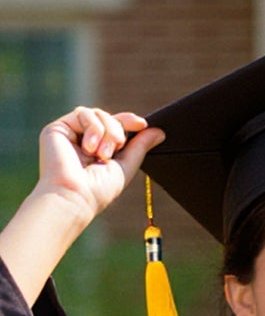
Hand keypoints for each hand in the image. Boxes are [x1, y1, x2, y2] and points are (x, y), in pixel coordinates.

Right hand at [1, 110, 163, 308]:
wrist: (73, 203)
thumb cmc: (95, 197)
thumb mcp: (124, 170)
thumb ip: (138, 149)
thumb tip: (158, 130)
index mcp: (98, 150)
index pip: (118, 127)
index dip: (131, 122)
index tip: (146, 125)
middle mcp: (83, 141)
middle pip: (110, 117)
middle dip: (120, 128)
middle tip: (116, 149)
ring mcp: (68, 134)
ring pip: (97, 113)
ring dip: (107, 131)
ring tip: (102, 153)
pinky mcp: (55, 129)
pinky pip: (82, 112)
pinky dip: (93, 127)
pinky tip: (92, 147)